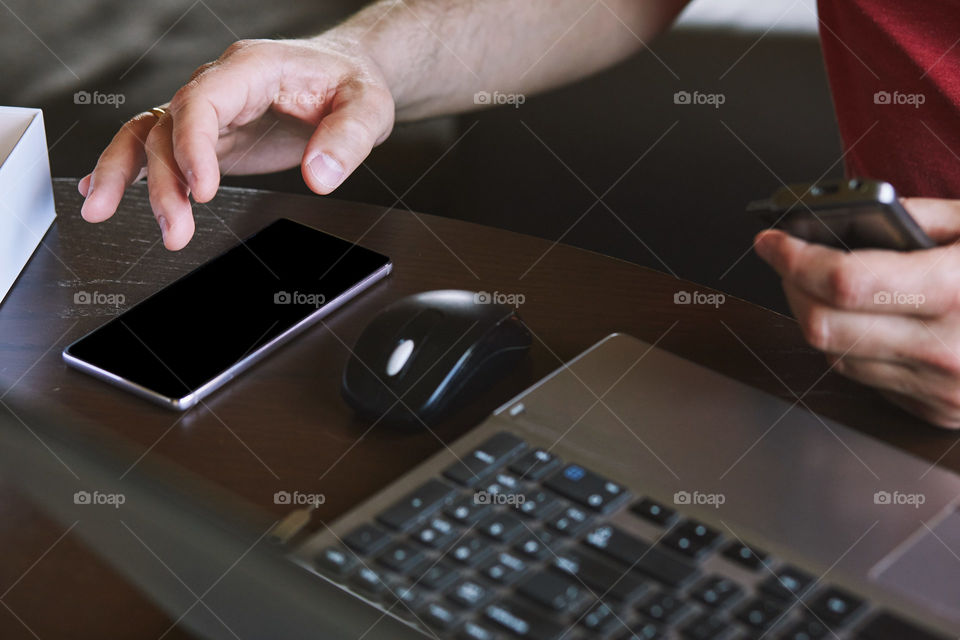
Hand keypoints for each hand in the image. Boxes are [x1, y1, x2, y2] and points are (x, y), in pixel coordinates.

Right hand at [79, 37, 395, 249]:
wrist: (349, 76)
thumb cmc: (354, 84)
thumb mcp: (367, 107)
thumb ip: (346, 139)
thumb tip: (320, 176)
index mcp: (251, 68)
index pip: (202, 102)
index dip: (193, 146)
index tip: (202, 191)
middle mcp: (221, 86)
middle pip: (168, 125)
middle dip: (161, 179)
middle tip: (173, 229)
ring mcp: (212, 111)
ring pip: (151, 135)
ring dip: (129, 176)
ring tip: (103, 213)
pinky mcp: (213, 136)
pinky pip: (160, 146)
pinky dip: (130, 169)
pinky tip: (101, 192)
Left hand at [754, 198, 959, 428]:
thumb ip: (917, 217)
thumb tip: (850, 217)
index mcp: (959, 290)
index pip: (842, 281)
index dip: (793, 257)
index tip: (772, 239)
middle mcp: (948, 349)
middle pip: (822, 326)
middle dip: (791, 287)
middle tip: (788, 259)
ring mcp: (943, 389)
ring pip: (835, 356)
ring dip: (814, 317)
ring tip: (823, 284)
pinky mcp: (939, 411)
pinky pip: (864, 378)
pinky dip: (849, 346)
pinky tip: (862, 319)